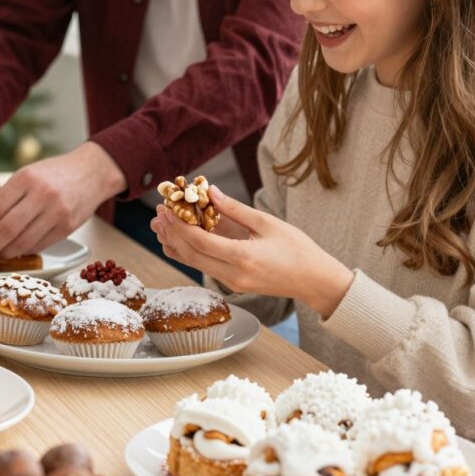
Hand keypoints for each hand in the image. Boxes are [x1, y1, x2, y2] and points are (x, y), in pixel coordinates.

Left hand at [0, 141, 126, 260]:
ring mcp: (56, 212)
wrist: (91, 172)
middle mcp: (41, 195)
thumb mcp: (27, 174)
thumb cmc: (53, 174)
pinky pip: (40, 245)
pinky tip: (15, 250)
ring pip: (23, 241)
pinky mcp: (67, 227)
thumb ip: (7, 196)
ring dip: (5, 252)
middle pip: (7, 229)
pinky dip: (24, 251)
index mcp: (25, 178)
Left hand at [151, 186, 353, 317]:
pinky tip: (178, 240)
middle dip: (172, 233)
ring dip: (176, 244)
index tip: (166, 208)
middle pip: (191, 254)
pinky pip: (204, 267)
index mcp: (243, 257)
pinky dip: (189, 253)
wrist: (315, 281)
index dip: (179, 225)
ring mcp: (232, 283)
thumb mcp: (267, 223)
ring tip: (161, 225)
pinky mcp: (233, 284)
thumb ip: (235, 209)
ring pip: (194, 264)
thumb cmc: (297, 248)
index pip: (200, 242)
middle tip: (159, 213)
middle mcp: (233, 274)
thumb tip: (209, 191)